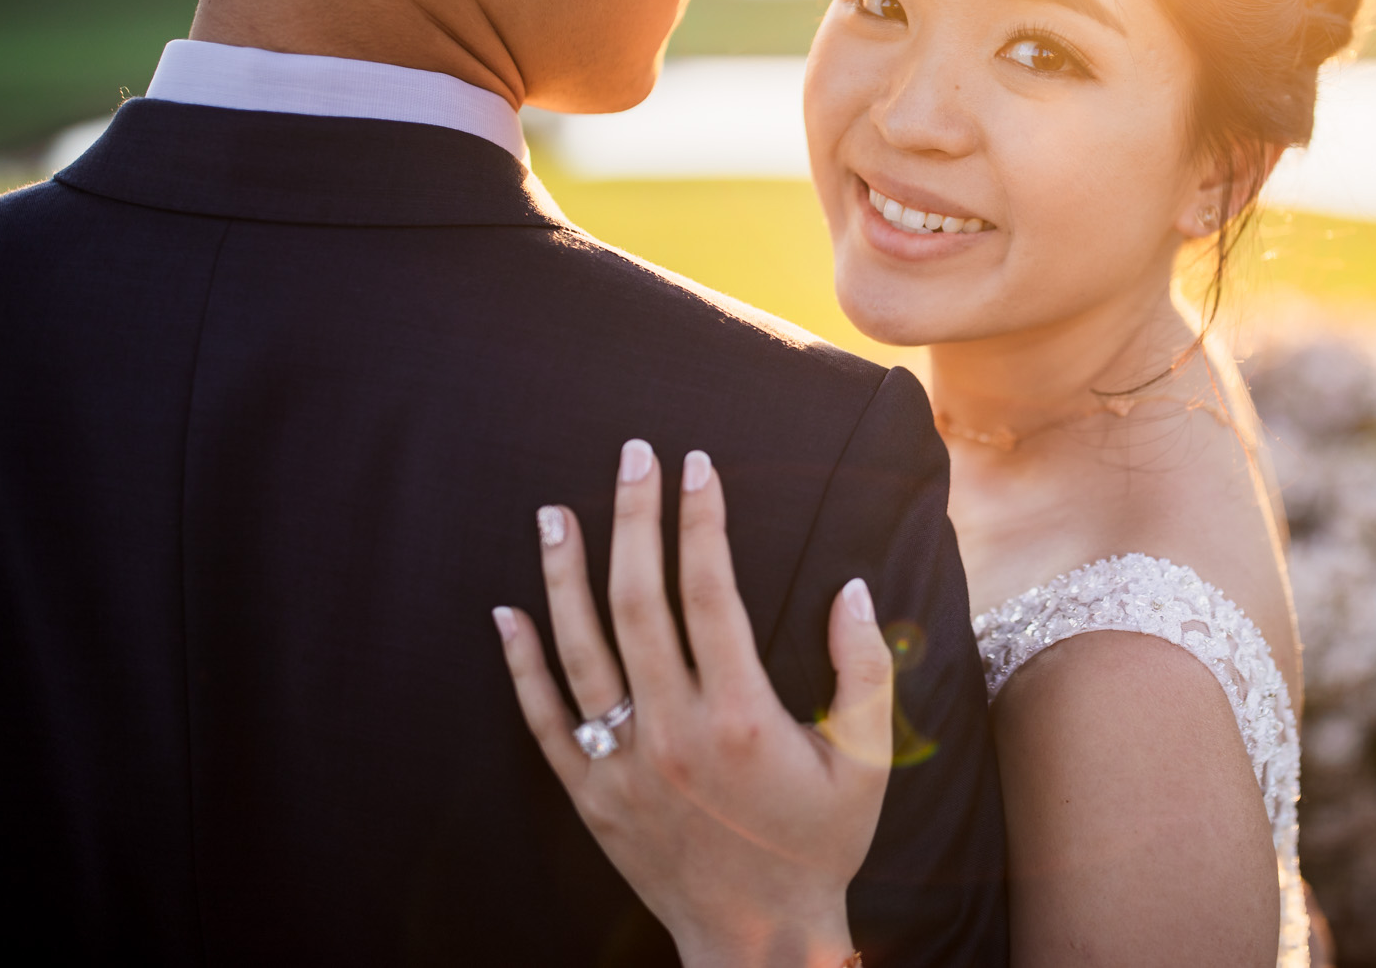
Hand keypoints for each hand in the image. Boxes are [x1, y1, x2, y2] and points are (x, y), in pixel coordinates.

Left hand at [493, 441, 893, 967]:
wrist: (759, 941)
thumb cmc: (819, 844)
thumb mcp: (870, 761)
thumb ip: (865, 670)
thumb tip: (852, 587)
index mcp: (742, 717)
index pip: (711, 592)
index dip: (701, 521)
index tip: (696, 464)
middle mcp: (672, 734)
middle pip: (637, 603)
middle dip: (633, 519)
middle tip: (630, 456)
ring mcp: (622, 765)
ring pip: (579, 651)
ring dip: (564, 575)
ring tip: (554, 511)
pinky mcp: (591, 795)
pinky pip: (543, 720)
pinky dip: (520, 665)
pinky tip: (506, 611)